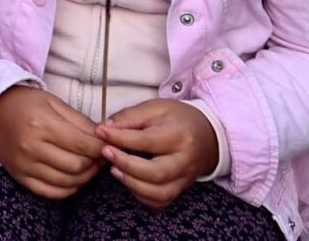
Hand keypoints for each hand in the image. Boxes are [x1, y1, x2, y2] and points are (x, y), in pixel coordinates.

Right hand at [0, 86, 105, 200]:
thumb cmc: (25, 104)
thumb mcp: (54, 103)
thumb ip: (81, 122)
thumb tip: (105, 140)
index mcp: (41, 124)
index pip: (83, 145)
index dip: (102, 148)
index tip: (109, 146)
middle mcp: (31, 146)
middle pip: (77, 166)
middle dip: (95, 163)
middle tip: (99, 156)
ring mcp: (24, 164)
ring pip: (68, 181)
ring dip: (85, 176)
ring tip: (88, 165)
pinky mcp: (19, 176)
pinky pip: (51, 192)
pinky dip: (68, 188)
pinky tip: (73, 176)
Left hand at [97, 99, 220, 209]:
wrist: (208, 135)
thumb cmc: (178, 119)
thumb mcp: (155, 107)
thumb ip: (130, 116)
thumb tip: (106, 128)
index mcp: (179, 136)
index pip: (146, 141)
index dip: (119, 138)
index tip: (100, 132)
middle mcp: (185, 161)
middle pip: (156, 173)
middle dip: (126, 165)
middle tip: (106, 153)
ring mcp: (185, 179)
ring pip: (159, 192)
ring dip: (131, 183)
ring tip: (115, 169)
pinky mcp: (181, 189)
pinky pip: (161, 201)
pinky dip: (142, 195)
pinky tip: (129, 181)